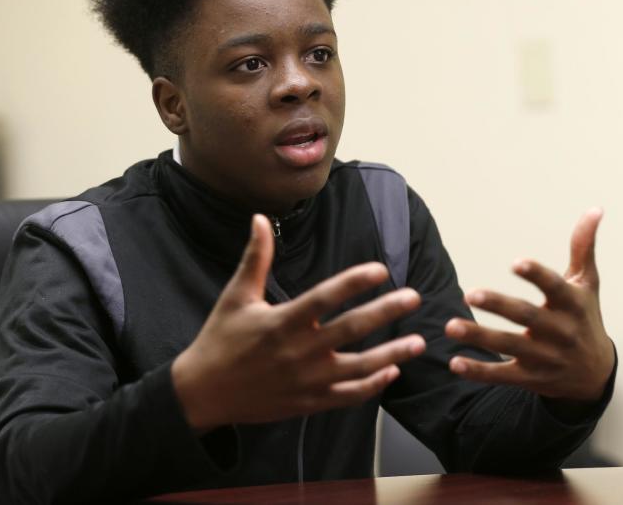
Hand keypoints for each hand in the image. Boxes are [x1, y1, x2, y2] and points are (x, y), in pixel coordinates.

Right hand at [172, 215, 425, 430]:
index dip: (355, 282)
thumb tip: (260, 218)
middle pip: (351, 329)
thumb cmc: (220, 339)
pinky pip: (347, 396)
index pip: (326, 297)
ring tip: (419, 341)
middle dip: (386, 312)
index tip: (382, 269)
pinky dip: (372, 386)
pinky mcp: (308, 403)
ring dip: (392, 354)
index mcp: (282, 322)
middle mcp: (298, 351)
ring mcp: (306, 381)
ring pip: (358, 368)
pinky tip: (393, 372)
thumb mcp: (235, 296)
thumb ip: (255, 257)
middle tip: (414, 297)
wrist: (202, 394)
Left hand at [445, 208, 614, 402]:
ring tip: (450, 326)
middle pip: (527, 317)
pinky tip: (454, 362)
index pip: (555, 287)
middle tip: (471, 294)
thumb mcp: (587, 284)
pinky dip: (478, 371)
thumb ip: (583, 247)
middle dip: (499, 306)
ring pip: (509, 347)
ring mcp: (544, 358)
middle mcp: (560, 332)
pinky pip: (502, 376)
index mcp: (572, 304)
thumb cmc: (586, 318)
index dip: (537, 275)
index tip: (516, 262)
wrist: (595, 374)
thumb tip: (595, 209)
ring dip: (479, 337)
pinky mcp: (530, 378)